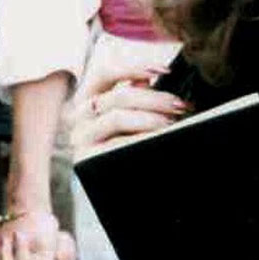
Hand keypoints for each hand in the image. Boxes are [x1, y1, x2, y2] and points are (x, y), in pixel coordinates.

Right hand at [67, 63, 188, 159]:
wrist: (120, 191)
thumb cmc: (126, 147)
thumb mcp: (128, 118)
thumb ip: (133, 97)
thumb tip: (146, 78)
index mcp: (87, 99)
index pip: (105, 73)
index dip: (134, 68)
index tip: (164, 70)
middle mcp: (79, 117)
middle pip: (118, 97)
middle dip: (154, 98)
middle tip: (179, 105)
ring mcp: (81, 138)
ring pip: (116, 118)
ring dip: (149, 118)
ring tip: (172, 122)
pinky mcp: (87, 159)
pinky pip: (117, 143)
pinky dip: (141, 138)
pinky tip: (159, 138)